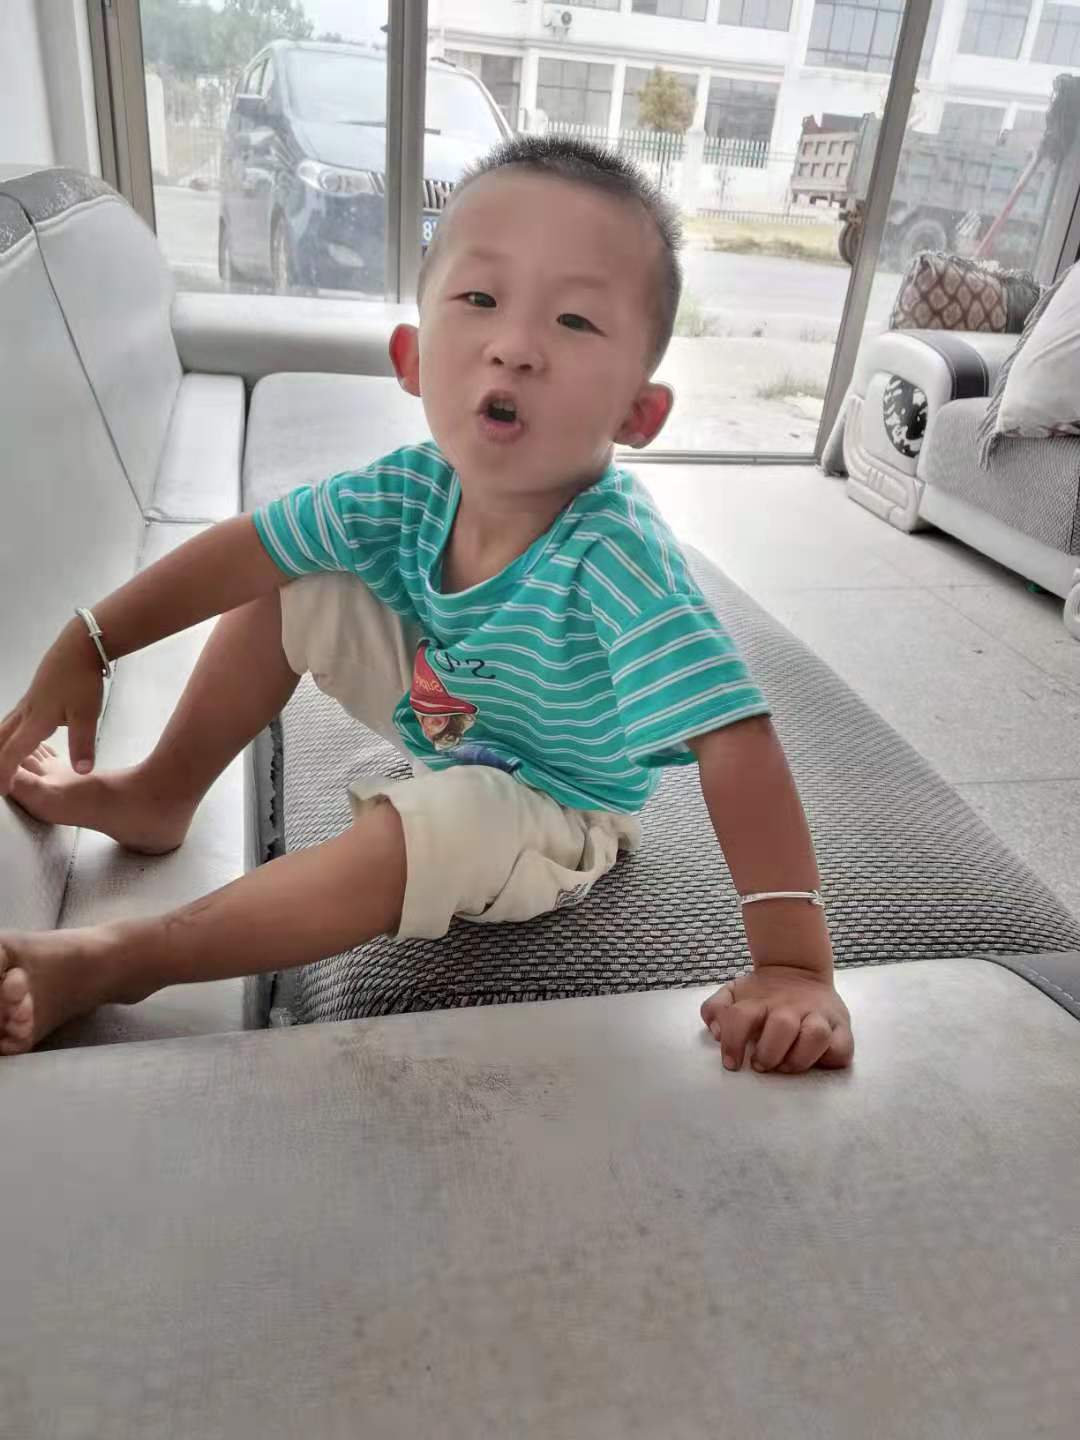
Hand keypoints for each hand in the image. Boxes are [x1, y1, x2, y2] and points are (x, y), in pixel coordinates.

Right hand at [0, 623, 104, 795]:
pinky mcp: (33, 697)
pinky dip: (6, 734)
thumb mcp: (88, 714)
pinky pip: (12, 720)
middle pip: (1, 741)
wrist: (80, 647)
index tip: (3, 791)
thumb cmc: (83, 680)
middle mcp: (26, 713)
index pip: (13, 752)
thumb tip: (82, 772)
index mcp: (36, 721)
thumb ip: (83, 744)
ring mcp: (27, 703)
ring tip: (0, 760)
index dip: (6, 772)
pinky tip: (15, 737)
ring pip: (3, 728)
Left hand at [701, 966, 853, 1073]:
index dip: (732, 1042)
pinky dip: (830, 1058)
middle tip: (761, 1064)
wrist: (798, 970)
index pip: (741, 1017)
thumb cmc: (762, 994)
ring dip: (799, 1058)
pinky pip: (842, 1047)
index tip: (731, 1063)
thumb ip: (717, 1008)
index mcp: (761, 1000)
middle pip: (782, 1026)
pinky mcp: (841, 1026)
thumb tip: (716, 1030)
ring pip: (816, 1035)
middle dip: (769, 1052)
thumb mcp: (735, 992)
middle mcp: (791, 1006)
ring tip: (786, 1066)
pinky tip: (815, 1062)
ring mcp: (818, 1015)